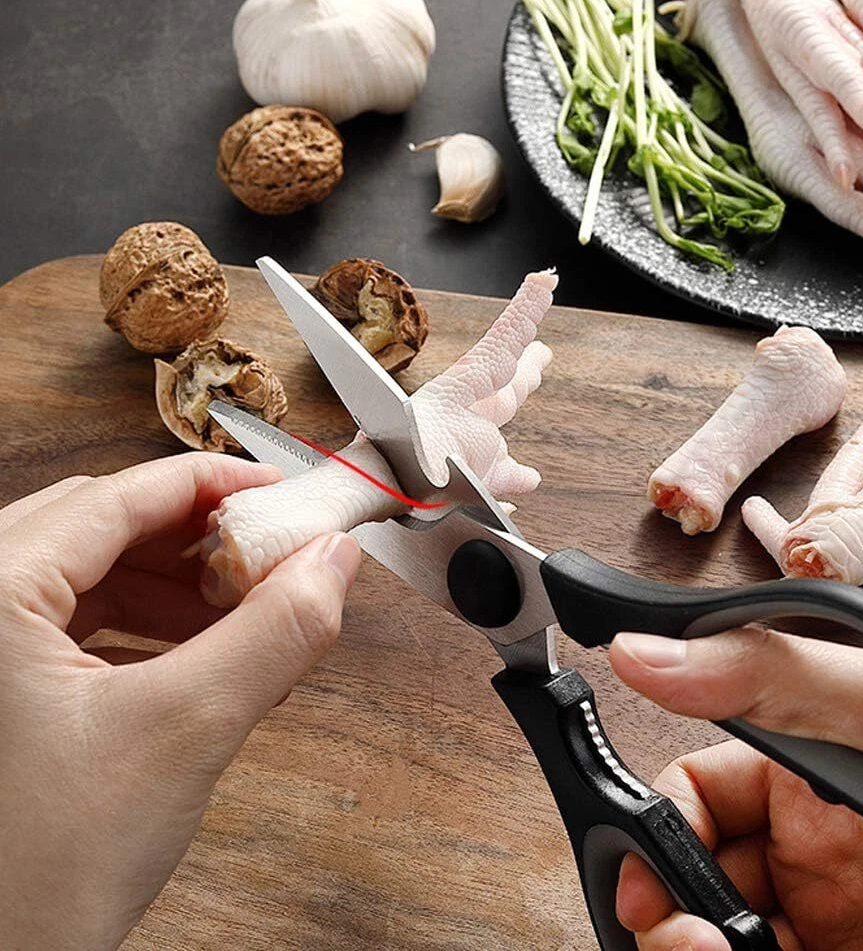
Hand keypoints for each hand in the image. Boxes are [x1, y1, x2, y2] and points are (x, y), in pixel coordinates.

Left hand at [0, 454, 361, 950]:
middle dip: (198, 540)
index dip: (213, 484)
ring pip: (91, 575)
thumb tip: (333, 563)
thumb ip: (273, 635)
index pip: (118, 495)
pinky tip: (197, 654)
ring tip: (243, 614)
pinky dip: (146, 626)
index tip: (282, 491)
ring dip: (177, 586)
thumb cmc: (30, 876)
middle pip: (104, 527)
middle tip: (271, 554)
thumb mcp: (181, 734)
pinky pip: (76, 623)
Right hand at [609, 628, 862, 948]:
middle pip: (697, 878)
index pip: (696, 790)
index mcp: (806, 773)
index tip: (645, 876)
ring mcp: (834, 928)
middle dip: (668, 908)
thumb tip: (643, 652)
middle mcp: (812, 853)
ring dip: (695, 950)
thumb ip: (769, 676)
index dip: (658, 827)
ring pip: (721, 941)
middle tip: (679, 938)